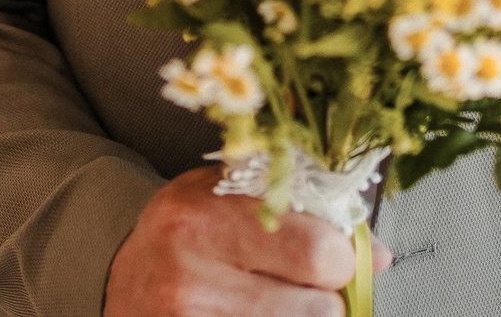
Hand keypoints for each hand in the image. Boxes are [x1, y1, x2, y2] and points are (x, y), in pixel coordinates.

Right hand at [105, 167, 385, 316]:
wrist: (122, 282)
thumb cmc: (185, 232)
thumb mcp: (228, 195)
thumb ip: (300, 208)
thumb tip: (378, 256)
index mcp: (201, 218)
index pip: (318, 253)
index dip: (339, 258)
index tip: (330, 255)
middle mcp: (190, 279)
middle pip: (319, 311)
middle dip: (325, 300)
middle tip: (303, 287)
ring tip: (276, 303)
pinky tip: (259, 315)